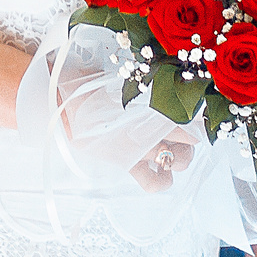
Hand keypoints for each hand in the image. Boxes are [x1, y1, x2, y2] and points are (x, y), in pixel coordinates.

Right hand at [13, 24, 194, 191]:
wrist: (55, 102)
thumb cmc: (85, 80)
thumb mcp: (116, 75)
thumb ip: (142, 81)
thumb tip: (165, 76)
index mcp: (147, 101)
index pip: (187, 112)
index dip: (198, 115)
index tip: (200, 112)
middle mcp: (147, 126)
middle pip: (188, 137)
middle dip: (192, 135)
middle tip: (187, 129)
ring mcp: (138, 147)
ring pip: (178, 160)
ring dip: (182, 156)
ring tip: (175, 149)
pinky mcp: (125, 163)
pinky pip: (152, 182)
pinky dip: (163, 180)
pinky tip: (163, 173)